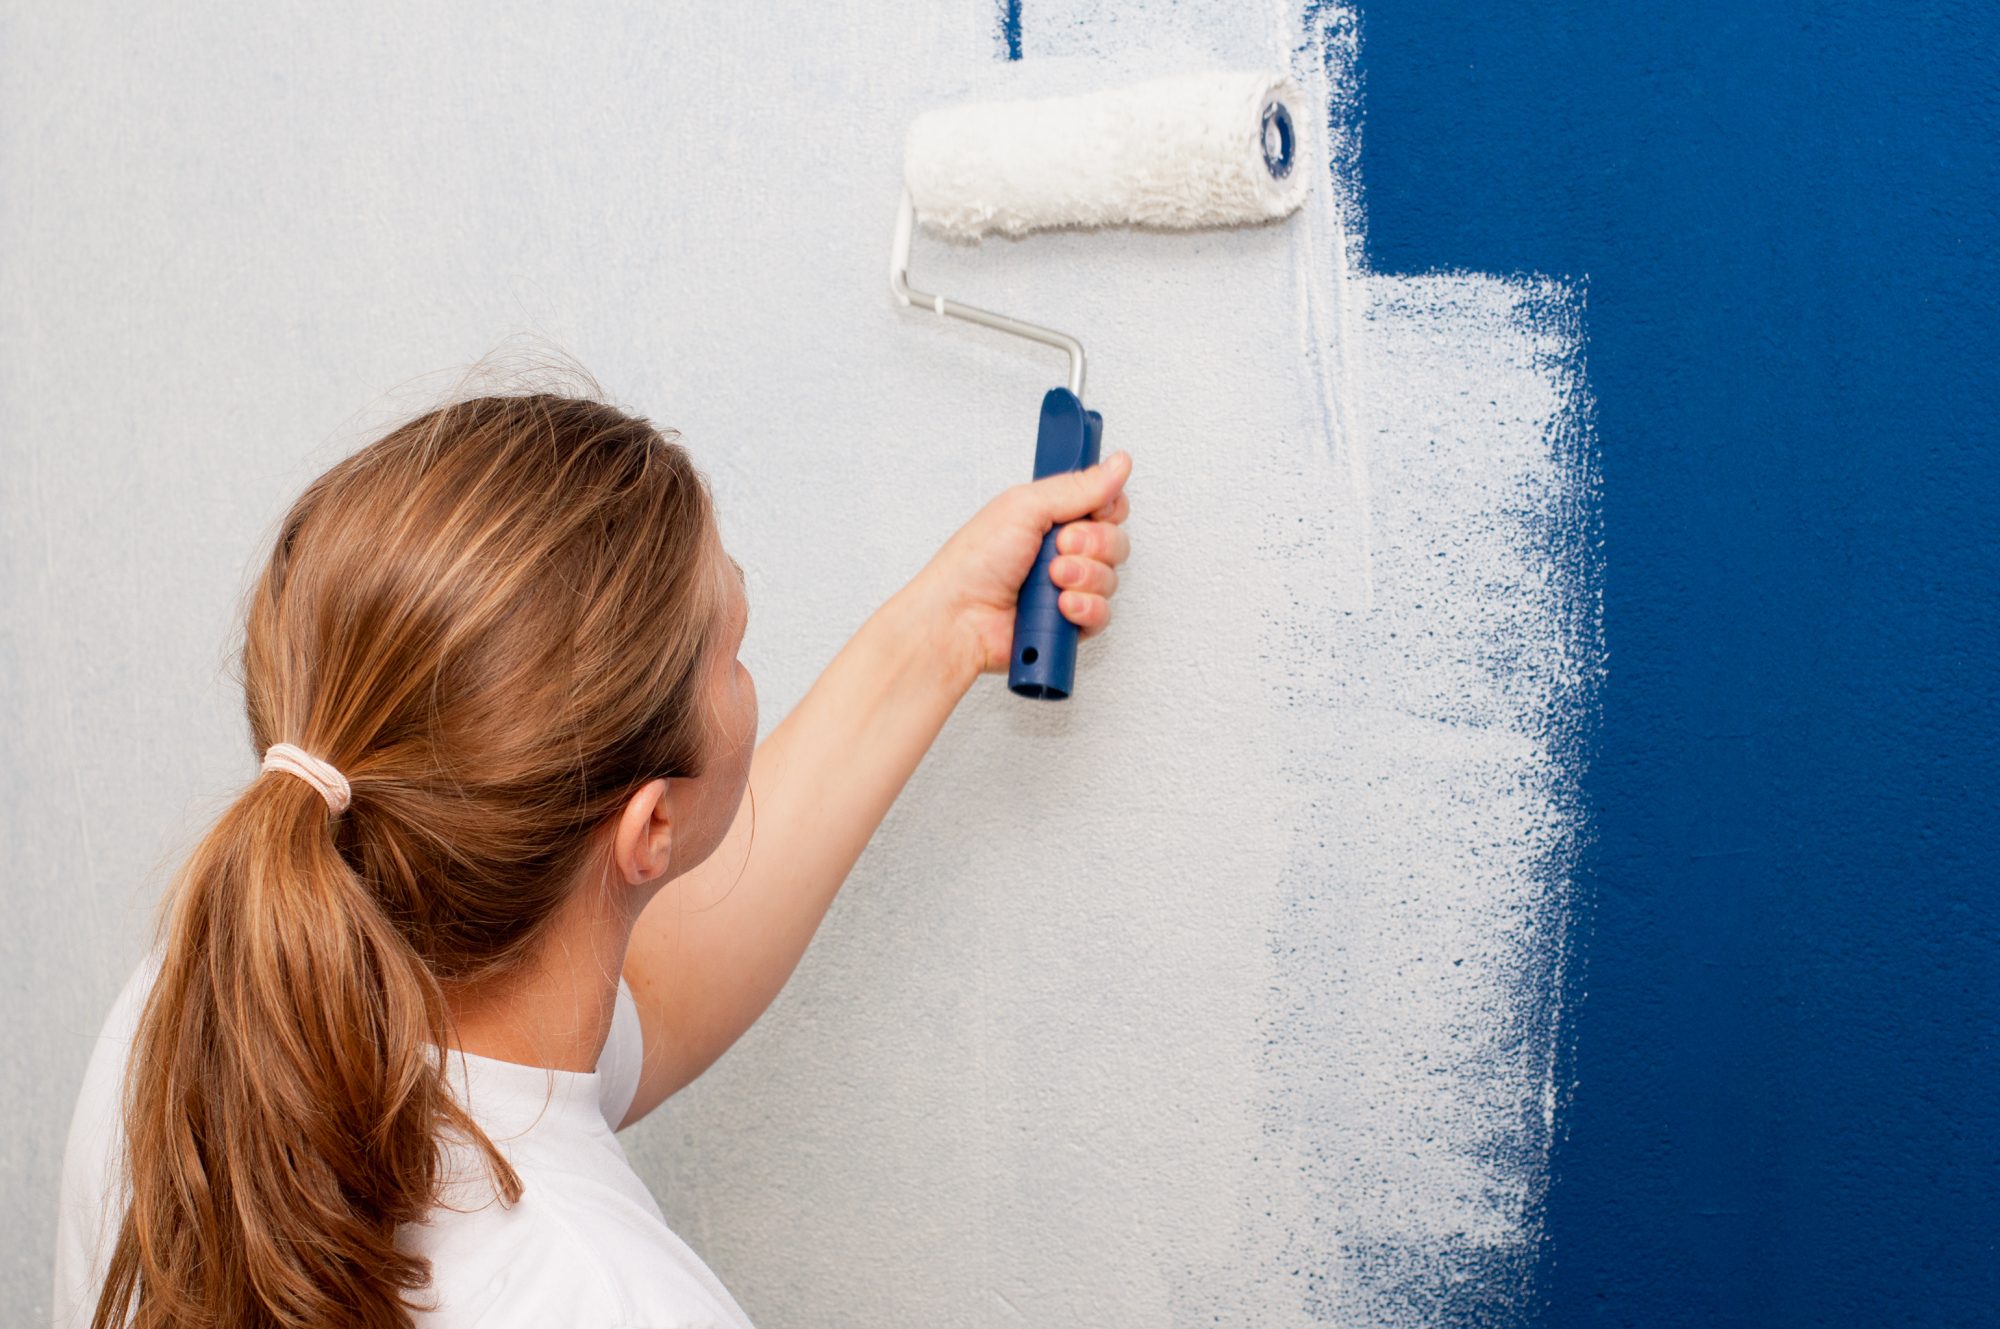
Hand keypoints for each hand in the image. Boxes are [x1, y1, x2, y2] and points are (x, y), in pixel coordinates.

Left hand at [914, 451, 1133, 677]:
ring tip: (1052, 579)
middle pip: (1115, 542)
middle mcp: (1062, 551)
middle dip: (1093, 544)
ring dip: (1084, 577)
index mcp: (1051, 518)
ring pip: (1110, 579)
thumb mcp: (1025, 506)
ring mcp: (1067, 588)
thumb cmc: (974, 563)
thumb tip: (1118, 464)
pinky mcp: (1069, 623)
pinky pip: (1102, 614)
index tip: (1091, 512)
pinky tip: (1060, 607)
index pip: (1107, 506)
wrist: (959, 618)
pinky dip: (1084, 609)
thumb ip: (1078, 487)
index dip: (1106, 509)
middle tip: (1060, 546)